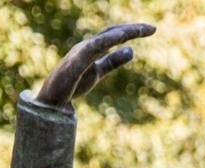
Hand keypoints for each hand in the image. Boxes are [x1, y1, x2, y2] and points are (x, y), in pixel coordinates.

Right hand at [35, 23, 155, 105]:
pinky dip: (106, 41)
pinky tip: (120, 37)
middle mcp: (86, 46)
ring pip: (104, 38)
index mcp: (92, 48)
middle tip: (152, 29)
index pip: (114, 35)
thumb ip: (113, 61)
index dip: (132, 30)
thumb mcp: (98, 72)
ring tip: (138, 30)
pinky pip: (92, 48)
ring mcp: (80, 53)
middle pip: (112, 32)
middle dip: (132, 29)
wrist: (52, 102)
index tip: (152, 29)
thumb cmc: (72, 84)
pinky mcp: (76, 62)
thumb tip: (132, 50)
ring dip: (121, 33)